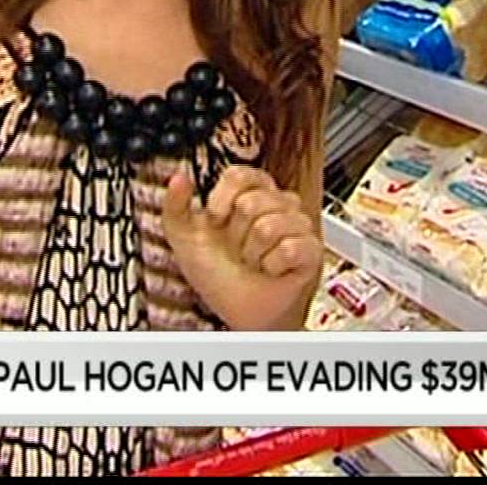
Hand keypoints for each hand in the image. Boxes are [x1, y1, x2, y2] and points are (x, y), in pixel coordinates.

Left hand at [163, 165, 321, 330]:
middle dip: (236, 234)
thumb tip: (178, 178)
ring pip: (269, 226)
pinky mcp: (311, 249)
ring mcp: (296, 225)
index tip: (216, 220)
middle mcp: (276, 204)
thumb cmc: (217, 274)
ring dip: (252, 254)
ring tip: (254, 261)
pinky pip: (290, 247)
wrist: (237, 312)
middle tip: (238, 249)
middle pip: (252, 202)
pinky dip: (271, 266)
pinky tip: (270, 270)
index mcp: (248, 193)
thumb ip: (176, 206)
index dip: (223, 198)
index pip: (240, 174)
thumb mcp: (185, 239)